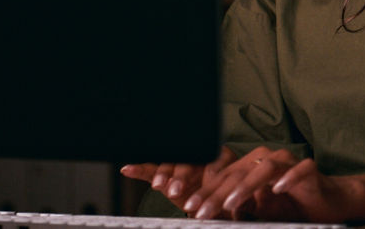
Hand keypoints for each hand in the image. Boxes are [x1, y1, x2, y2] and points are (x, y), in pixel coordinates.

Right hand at [121, 146, 237, 209]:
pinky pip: (152, 170)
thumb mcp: (236, 198)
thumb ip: (233, 198)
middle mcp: (200, 157)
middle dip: (182, 176)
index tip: (208, 185)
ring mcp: (182, 166)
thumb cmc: (230, 200)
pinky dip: (140, 170)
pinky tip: (128, 169)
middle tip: (176, 190)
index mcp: (222, 157)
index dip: (211, 171)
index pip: (216, 159)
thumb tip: (234, 207)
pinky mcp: (167, 177)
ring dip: (164, 175)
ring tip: (161, 186)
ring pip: (171, 165)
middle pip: (189, 161)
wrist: (220, 206)